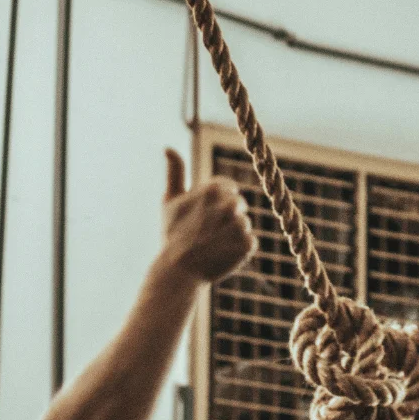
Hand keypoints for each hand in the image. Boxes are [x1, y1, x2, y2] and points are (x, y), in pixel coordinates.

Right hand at [160, 149, 255, 283]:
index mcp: (212, 189)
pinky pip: (250, 241)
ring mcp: (239, 226)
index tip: (206, 214)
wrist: (178, 272)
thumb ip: (175, 172)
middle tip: (208, 232)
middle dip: (226, 217)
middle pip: (238, 205)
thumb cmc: (173, 235)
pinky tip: (222, 254)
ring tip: (213, 245)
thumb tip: (168, 147)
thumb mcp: (170, 201)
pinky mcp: (247, 245)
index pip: (228, 188)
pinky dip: (239, 249)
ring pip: (245, 224)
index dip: (218, 201)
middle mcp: (228, 205)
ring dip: (231, 234)